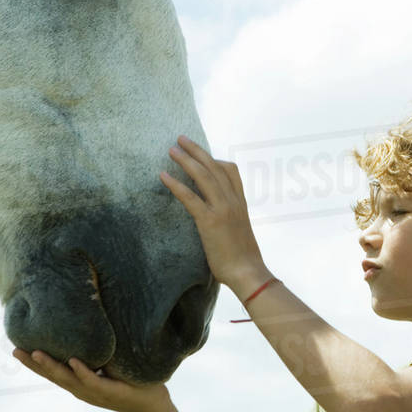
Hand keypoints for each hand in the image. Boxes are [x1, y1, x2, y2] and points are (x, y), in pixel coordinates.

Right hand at [12, 348, 170, 411]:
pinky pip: (93, 381)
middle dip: (32, 364)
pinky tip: (73, 361)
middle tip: (14, 350)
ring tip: (35, 353)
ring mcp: (94, 392)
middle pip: (52, 376)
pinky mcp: (110, 392)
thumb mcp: (109, 365)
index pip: (51, 372)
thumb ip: (98, 352)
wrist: (153, 404)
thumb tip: (91, 325)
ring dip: (51, 366)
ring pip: (68, 378)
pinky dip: (82, 371)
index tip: (16, 348)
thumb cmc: (131, 381)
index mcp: (79, 382)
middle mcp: (82, 389)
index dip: (33, 362)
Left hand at [158, 134, 266, 286]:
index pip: (230, 171)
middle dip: (196, 151)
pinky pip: (190, 197)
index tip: (202, 154)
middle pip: (214, 167)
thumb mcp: (240, 232)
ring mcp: (222, 209)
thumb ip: (230, 220)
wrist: (248, 272)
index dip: (215, 159)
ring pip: (203, 176)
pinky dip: (175, 184)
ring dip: (185, 160)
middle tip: (181, 139)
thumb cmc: (242, 259)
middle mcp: (233, 201)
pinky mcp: (210, 221)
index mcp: (241, 203)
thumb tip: (219, 220)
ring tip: (172, 150)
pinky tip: (163, 176)